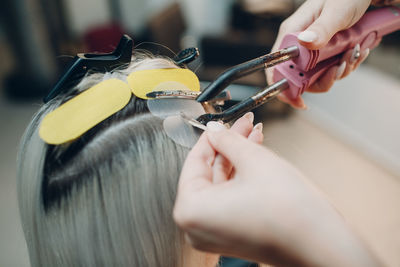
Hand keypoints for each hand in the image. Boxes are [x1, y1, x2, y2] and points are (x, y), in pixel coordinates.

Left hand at [174, 115, 380, 265]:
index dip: (211, 137)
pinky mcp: (232, 235)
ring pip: (221, 184)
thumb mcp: (253, 160)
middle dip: (229, 145)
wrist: (322, 244)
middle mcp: (196, 227)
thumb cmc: (290, 212)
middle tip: (243, 125)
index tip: (221, 123)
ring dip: (238, 158)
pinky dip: (241, 178)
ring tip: (253, 136)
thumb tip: (215, 130)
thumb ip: (228, 140)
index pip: (194, 161)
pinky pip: (230, 198)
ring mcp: (214, 233)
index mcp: (191, 210)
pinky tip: (254, 157)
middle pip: (209, 173)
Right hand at [266, 0, 370, 108]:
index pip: (277, 66)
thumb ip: (321, 28)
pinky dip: (348, 64)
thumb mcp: (336, 11)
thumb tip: (304, 43)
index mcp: (293, 33)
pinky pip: (333, 68)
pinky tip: (359, 49)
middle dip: (324, 78)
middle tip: (340, 67)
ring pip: (320, 76)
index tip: (298, 101)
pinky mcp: (327, 52)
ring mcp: (314, 50)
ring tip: (356, 51)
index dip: (284, 87)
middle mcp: (300, 44)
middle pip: (301, 77)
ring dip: (340, 69)